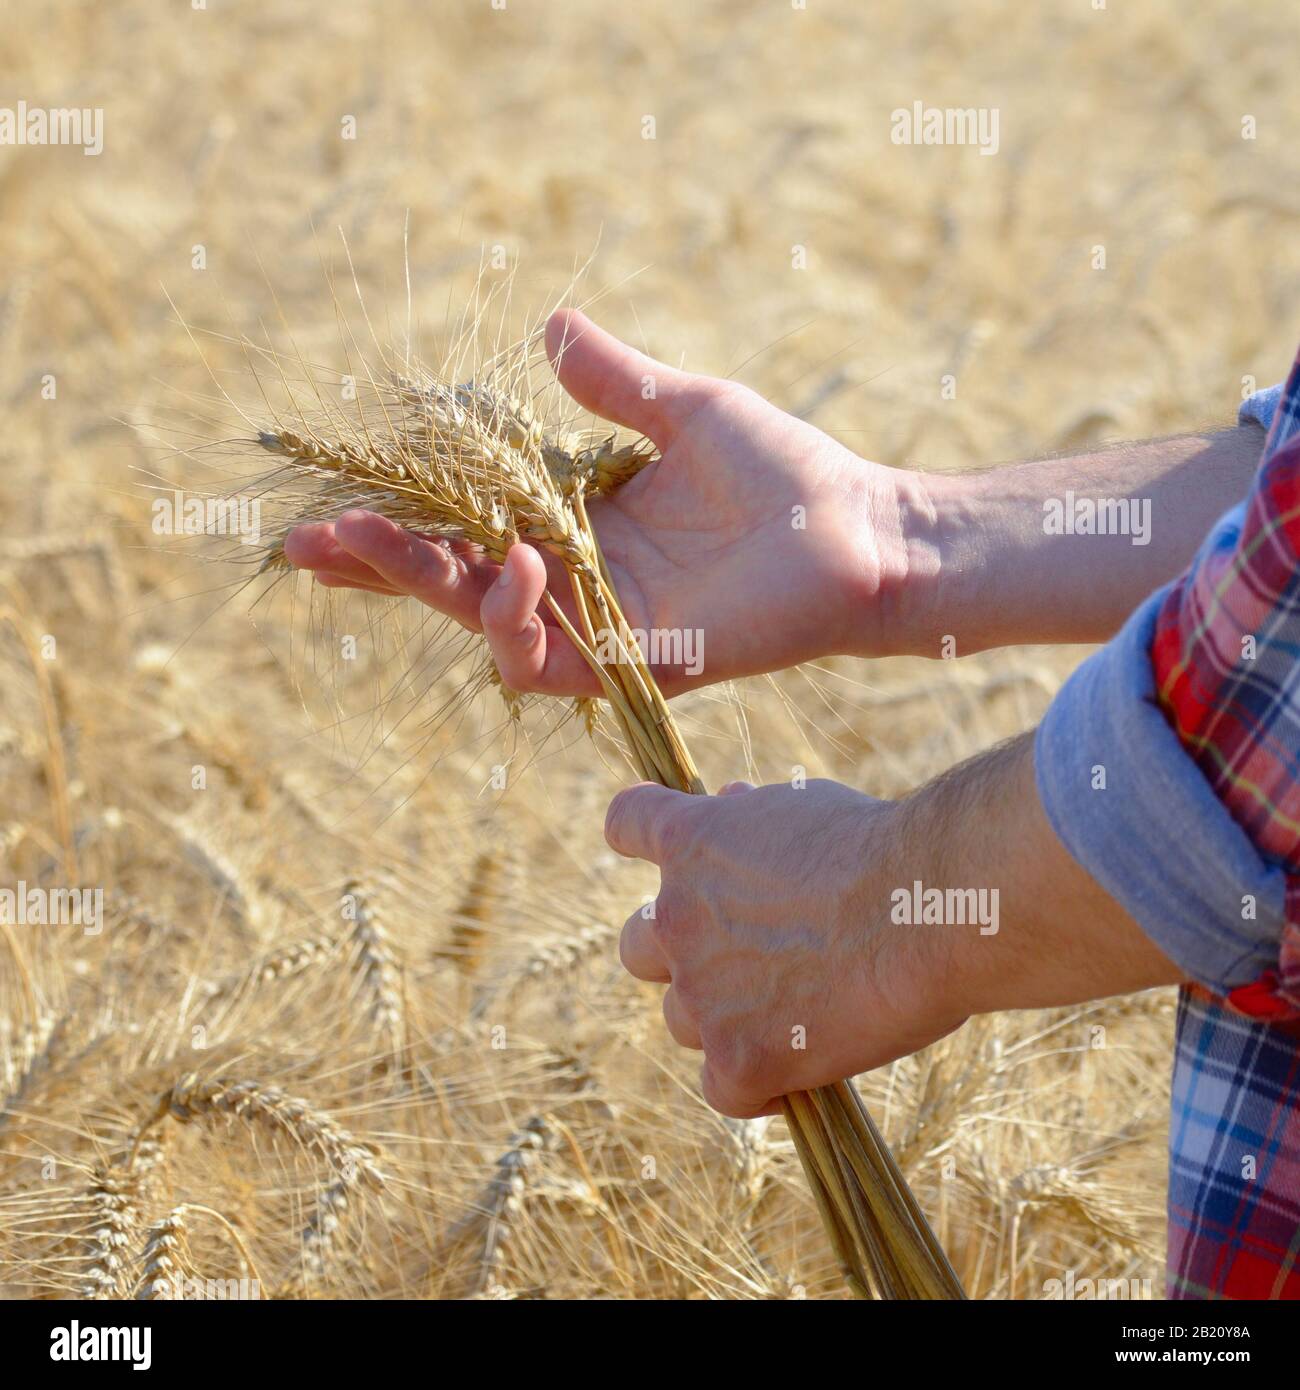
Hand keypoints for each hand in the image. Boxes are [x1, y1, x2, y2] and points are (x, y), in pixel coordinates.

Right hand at [284, 310, 938, 694]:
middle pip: (456, 586)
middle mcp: (581, 583)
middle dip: (384, 569)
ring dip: (439, 593)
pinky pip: (548, 667)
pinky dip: (517, 624)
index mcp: (581, 526)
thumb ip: (617, 381)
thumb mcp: (688, 409)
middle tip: (321, 542)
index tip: (330, 507)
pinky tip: (517, 567)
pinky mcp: (636, 662)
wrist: (862, 529)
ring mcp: (604, 628)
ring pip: (487, 631)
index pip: (469, 531)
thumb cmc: (786, 474)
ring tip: (414, 549)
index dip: (400, 524)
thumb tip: (552, 325)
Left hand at [607, 778, 967, 1116]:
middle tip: (739, 955)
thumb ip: (757, 817)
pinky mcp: (740, 1060)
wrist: (930, 910)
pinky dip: (755, 1085)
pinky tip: (796, 1074)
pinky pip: (724, 1089)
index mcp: (692, 842)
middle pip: (637, 945)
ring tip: (792, 1012)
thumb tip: (732, 803)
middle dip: (677, 949)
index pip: (627, 823)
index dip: (641, 836)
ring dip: (722, 1017)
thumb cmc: (887, 849)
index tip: (671, 849)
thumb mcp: (809, 807)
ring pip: (681, 1019)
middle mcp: (680, 917)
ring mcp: (703, 994)